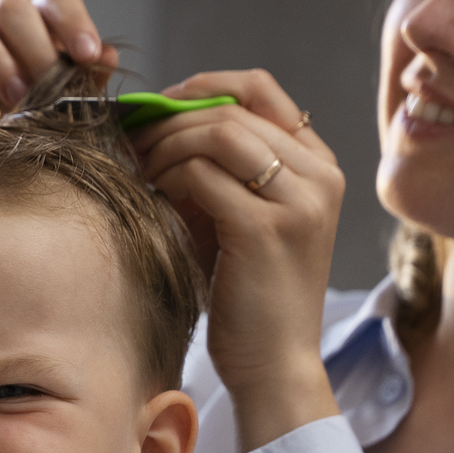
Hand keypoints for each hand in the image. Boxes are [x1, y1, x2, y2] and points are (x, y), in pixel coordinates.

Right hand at [0, 0, 121, 153]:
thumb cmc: (16, 142)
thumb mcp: (57, 116)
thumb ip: (82, 86)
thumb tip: (109, 57)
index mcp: (29, 30)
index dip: (72, 19)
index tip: (89, 55)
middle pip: (8, 5)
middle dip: (33, 43)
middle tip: (48, 88)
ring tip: (16, 99)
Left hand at [133, 70, 345, 451]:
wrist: (275, 366)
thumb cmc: (253, 296)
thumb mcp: (250, 218)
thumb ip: (226, 167)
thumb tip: (159, 118)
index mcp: (321, 167)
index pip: (261, 90)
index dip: (204, 86)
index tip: (162, 107)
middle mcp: (321, 176)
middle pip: (233, 108)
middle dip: (171, 118)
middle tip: (132, 141)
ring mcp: (299, 202)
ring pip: (217, 133)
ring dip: (167, 146)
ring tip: (142, 173)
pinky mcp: (266, 228)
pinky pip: (203, 174)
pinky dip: (169, 178)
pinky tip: (154, 199)